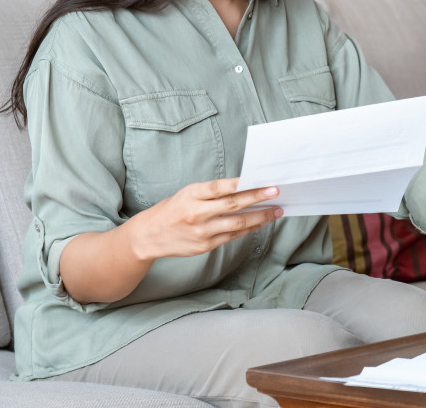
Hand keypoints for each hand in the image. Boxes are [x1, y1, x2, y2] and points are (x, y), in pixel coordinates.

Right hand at [134, 177, 281, 260]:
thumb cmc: (171, 210)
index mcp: (191, 194)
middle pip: (234, 204)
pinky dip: (249, 228)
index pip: (221, 187)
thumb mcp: (187, 194)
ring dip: (260, 216)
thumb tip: (243, 187)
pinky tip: (260, 222)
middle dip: (258, 197)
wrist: (149, 236)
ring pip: (238, 222)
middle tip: (276, 192)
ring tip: (276, 210)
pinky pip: (233, 236)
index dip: (243, 183)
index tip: (262, 180)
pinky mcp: (206, 246)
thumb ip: (211, 192)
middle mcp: (197, 213)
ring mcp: (202, 231)